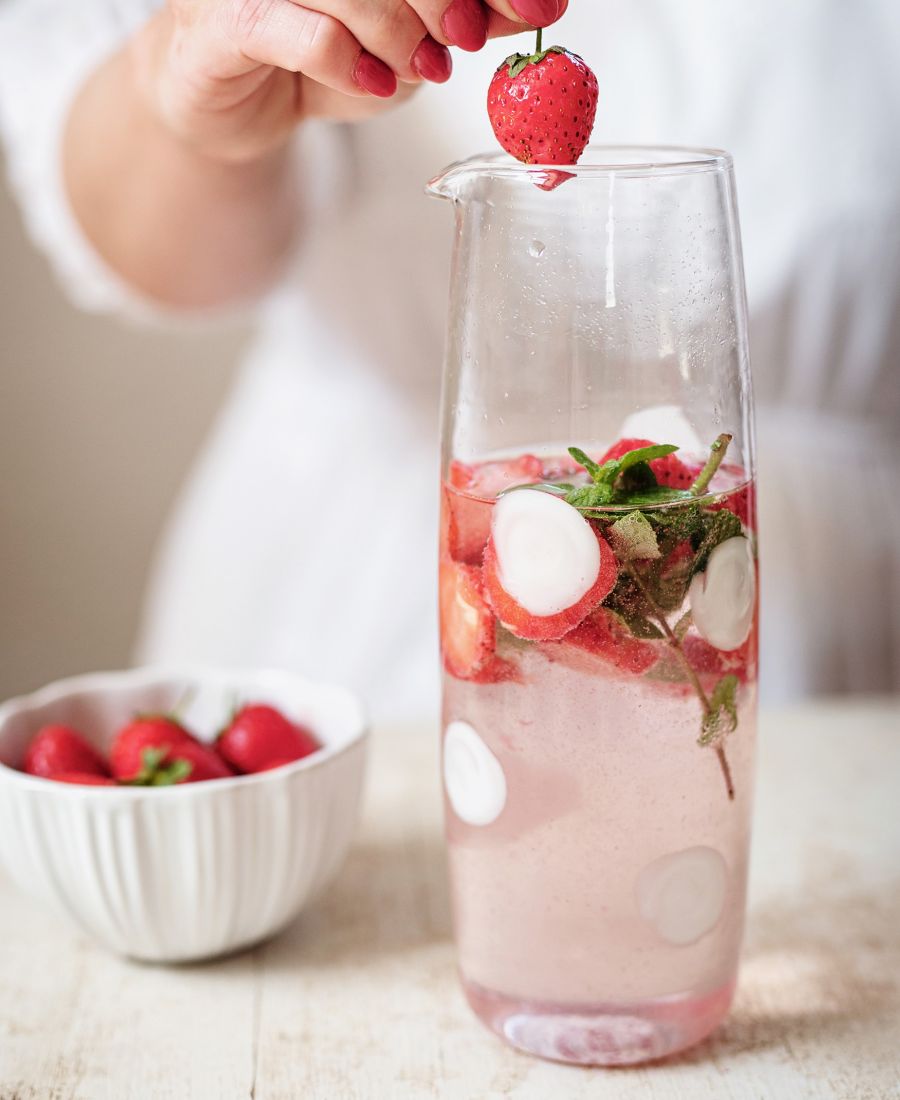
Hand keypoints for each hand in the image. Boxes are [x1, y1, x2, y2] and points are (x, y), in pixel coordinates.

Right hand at [133, 0, 568, 162]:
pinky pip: (299, 31)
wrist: (235, 104)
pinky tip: (371, 84)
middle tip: (466, 36)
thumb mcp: (409, 42)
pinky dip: (346, 61)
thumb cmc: (319, 58)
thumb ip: (464, 19)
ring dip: (398, 33)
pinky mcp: (226, 20)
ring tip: (415, 70)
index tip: (541, 5)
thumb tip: (539, 7)